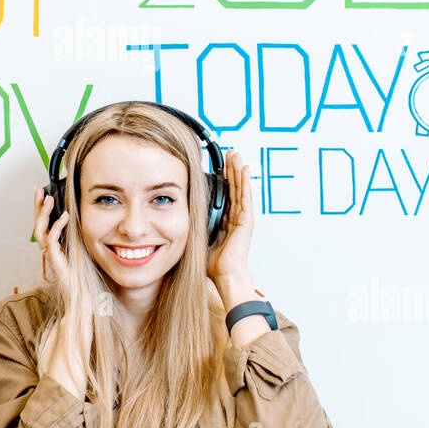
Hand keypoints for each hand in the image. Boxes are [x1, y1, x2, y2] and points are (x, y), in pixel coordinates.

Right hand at [32, 186, 91, 354]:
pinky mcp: (59, 267)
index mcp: (61, 251)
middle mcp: (55, 255)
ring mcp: (55, 260)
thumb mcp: (95, 257)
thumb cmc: (95, 286)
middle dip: (38, 208)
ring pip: (41, 233)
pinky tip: (65, 217)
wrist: (91, 310)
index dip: (45, 210)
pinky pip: (53, 244)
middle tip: (39, 190)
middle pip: (39, 226)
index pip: (47, 226)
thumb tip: (106, 222)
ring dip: (44, 214)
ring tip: (48, 199)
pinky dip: (57, 228)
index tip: (46, 193)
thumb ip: (94, 241)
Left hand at [207, 150, 253, 282]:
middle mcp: (236, 217)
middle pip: (234, 187)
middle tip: (231, 153)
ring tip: (236, 155)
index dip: (224, 179)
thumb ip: (197, 227)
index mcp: (227, 221)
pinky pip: (245, 196)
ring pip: (240, 188)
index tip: (221, 166)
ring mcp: (243, 218)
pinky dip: (245, 182)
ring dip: (238, 171)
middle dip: (232, 170)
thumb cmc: (214, 264)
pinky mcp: (246, 220)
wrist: (224, 274)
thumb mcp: (201, 238)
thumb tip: (182, 219)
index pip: (226, 194)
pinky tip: (244, 169)